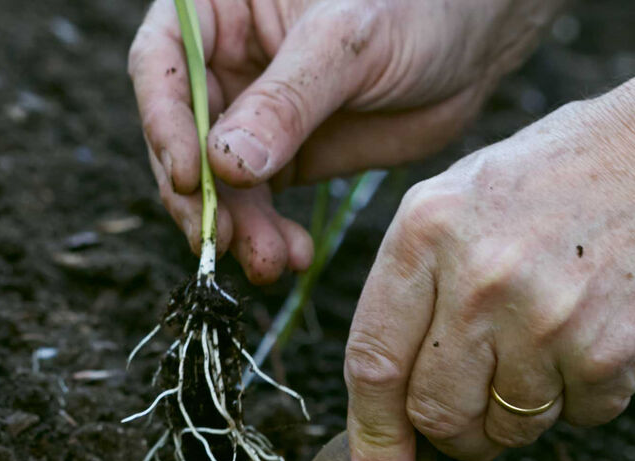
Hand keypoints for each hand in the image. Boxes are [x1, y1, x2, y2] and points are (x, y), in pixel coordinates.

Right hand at [129, 0, 562, 282]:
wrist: (472, 43)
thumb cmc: (415, 7)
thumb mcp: (349, 41)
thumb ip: (287, 99)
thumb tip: (225, 165)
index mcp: (220, 12)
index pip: (162, 66)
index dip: (165, 124)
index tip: (191, 176)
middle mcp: (223, 66)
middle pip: (182, 137)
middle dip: (200, 194)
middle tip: (220, 240)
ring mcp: (250, 118)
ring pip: (217, 183)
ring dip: (235, 228)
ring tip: (269, 261)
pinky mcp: (283, 159)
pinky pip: (257, 205)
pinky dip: (266, 236)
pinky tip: (289, 256)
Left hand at [343, 71, 634, 460]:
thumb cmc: (557, 178)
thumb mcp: (459, 197)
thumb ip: (412, 287)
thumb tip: (385, 400)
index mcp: (426, 230)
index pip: (373, 359)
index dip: (373, 436)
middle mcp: (479, 276)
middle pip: (435, 411)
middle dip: (451, 430)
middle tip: (472, 408)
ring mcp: (546, 317)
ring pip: (506, 428)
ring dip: (517, 411)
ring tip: (542, 345)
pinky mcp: (609, 351)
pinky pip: (574, 419)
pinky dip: (578, 397)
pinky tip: (589, 334)